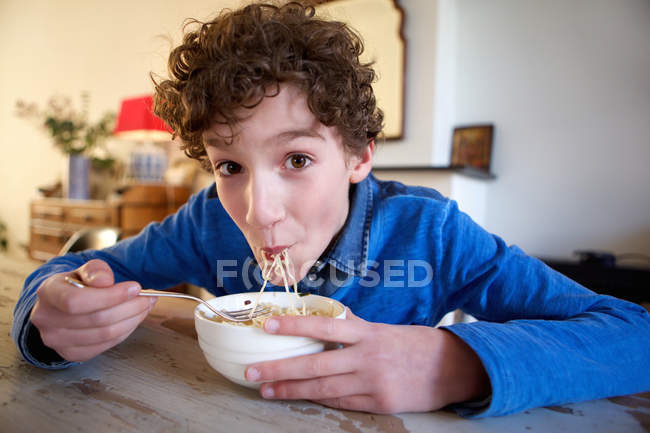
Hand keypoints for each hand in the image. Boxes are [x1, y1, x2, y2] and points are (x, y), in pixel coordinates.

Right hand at [29, 259, 155, 362]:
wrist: (62, 304)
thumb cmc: (76, 284)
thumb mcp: (85, 270)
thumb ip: (95, 270)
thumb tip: (105, 281)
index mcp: (48, 293)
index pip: (76, 301)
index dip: (110, 296)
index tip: (135, 287)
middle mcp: (46, 319)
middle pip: (97, 319)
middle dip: (130, 307)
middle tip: (148, 297)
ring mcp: (56, 341)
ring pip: (105, 334)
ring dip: (132, 319)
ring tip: (144, 306)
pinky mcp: (71, 354)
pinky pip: (106, 345)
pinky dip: (125, 331)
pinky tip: (133, 319)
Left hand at [245, 309, 489, 412]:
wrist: (453, 366)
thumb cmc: (415, 344)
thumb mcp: (384, 330)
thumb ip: (355, 330)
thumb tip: (328, 324)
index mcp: (367, 333)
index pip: (323, 328)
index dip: (294, 327)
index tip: (267, 326)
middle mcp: (367, 358)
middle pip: (314, 366)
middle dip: (279, 370)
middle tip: (251, 371)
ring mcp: (373, 383)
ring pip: (323, 389)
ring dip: (292, 390)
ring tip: (266, 389)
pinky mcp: (381, 403)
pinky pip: (344, 403)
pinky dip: (322, 401)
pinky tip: (302, 399)